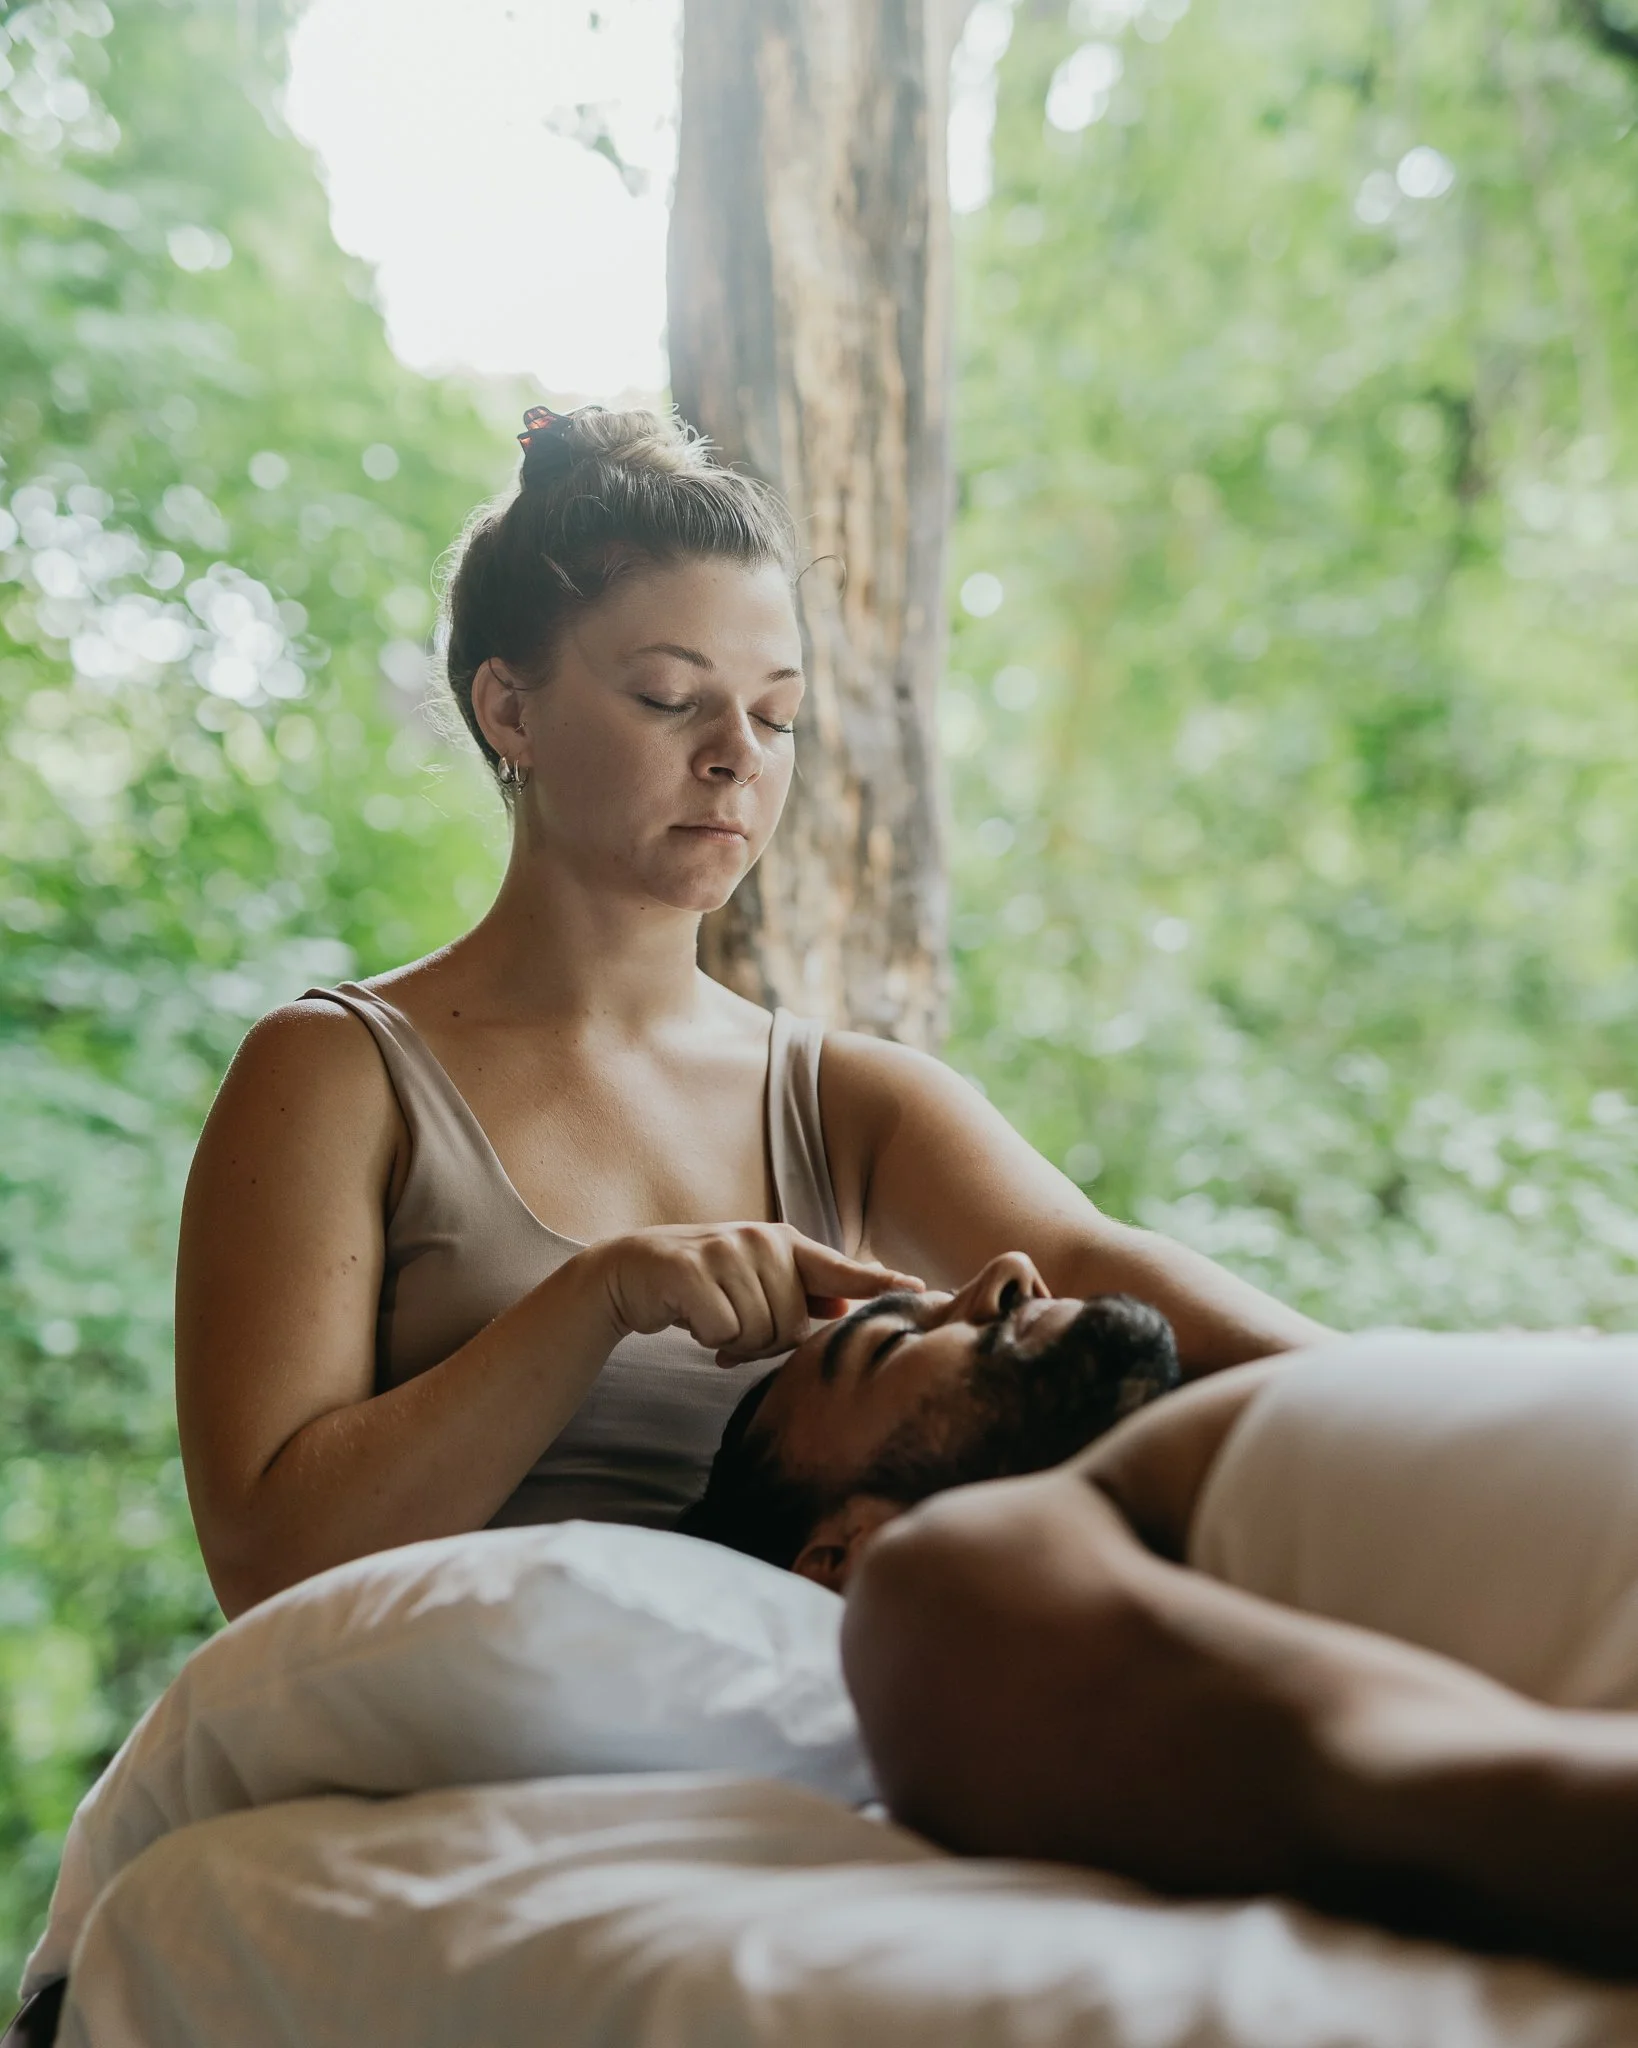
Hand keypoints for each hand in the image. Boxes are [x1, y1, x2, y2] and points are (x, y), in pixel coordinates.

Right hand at [587, 1222, 924, 1363]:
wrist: (630, 1273)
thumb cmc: (703, 1284)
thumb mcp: (755, 1283)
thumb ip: (799, 1294)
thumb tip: (845, 1308)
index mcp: (785, 1243)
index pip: (841, 1270)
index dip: (878, 1282)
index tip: (920, 1288)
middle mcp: (762, 1240)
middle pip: (792, 1325)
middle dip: (763, 1340)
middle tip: (733, 1325)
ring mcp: (726, 1251)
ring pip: (758, 1331)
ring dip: (734, 1340)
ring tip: (712, 1320)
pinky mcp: (692, 1270)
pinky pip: (723, 1331)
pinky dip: (707, 1337)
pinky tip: (692, 1320)